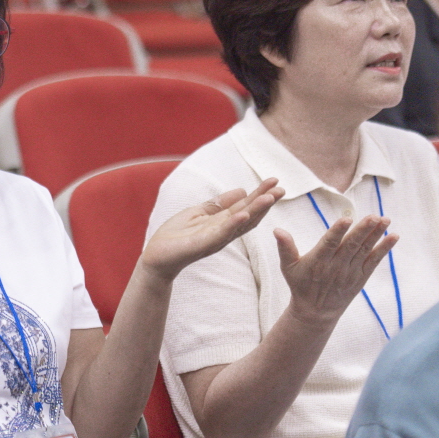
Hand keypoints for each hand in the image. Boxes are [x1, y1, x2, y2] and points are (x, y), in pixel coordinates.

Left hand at [142, 178, 282, 279]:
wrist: (157, 256)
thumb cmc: (176, 235)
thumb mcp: (199, 212)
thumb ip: (219, 203)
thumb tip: (241, 190)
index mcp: (223, 223)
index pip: (246, 206)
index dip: (260, 194)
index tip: (274, 181)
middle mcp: (223, 232)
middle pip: (249, 215)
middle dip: (265, 202)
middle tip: (281, 189)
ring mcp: (215, 239)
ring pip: (239, 223)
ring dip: (255, 210)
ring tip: (269, 197)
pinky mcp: (203, 245)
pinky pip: (221, 234)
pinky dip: (233, 224)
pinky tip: (243, 213)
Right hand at [275, 214, 397, 325]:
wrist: (316, 312)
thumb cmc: (300, 285)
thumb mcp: (288, 267)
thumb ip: (285, 247)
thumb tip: (276, 229)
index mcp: (318, 261)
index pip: (329, 244)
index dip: (338, 232)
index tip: (346, 219)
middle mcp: (336, 266)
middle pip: (351, 246)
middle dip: (363, 230)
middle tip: (374, 216)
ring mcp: (350, 272)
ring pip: (365, 250)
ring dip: (376, 235)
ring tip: (386, 220)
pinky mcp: (361, 276)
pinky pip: (374, 261)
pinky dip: (384, 249)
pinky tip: (394, 236)